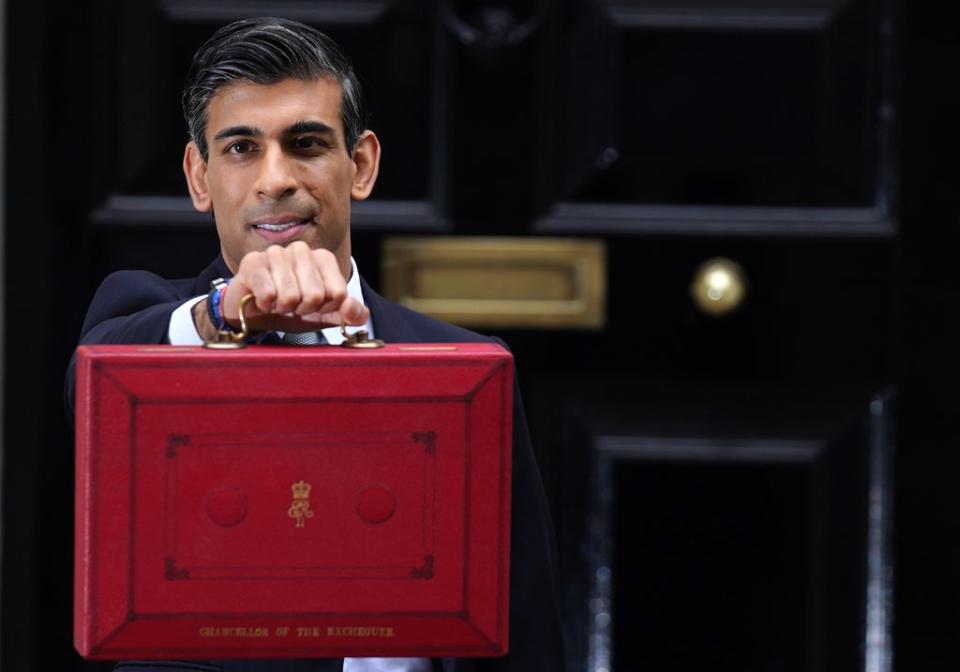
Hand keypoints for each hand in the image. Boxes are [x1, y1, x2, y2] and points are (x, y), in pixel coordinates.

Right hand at [219, 242, 367, 333]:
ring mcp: (276, 253)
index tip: (313, 306)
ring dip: (283, 308)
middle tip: (292, 305)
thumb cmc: (292, 310)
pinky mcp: (253, 261)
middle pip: (316, 295)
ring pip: (291, 296)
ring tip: (277, 301)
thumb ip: (351, 314)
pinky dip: (266, 305)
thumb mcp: (326, 316)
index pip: (339, 294)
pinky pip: (267, 293)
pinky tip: (262, 300)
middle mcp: (302, 250)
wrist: (254, 313)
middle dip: (303, 309)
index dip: (325, 308)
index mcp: (324, 258)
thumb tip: (352, 308)